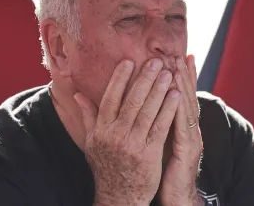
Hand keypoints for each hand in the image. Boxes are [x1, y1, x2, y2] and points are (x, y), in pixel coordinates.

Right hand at [74, 59, 181, 205]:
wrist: (118, 195)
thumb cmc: (105, 166)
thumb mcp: (91, 141)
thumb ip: (88, 116)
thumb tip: (77, 94)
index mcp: (102, 129)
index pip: (110, 98)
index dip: (120, 78)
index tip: (129, 61)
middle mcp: (116, 134)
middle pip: (132, 101)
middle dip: (145, 79)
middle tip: (156, 61)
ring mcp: (133, 144)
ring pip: (147, 111)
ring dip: (159, 90)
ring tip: (169, 73)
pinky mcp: (149, 153)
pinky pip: (160, 127)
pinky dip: (168, 110)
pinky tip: (176, 96)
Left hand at [159, 55, 203, 205]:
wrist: (177, 195)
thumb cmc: (166, 169)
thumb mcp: (160, 141)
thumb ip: (155, 123)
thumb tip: (144, 108)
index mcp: (182, 127)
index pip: (182, 97)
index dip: (182, 77)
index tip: (179, 56)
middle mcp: (190, 129)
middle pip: (187, 97)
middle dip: (184, 75)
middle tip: (180, 54)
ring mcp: (191, 138)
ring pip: (187, 107)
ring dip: (183, 86)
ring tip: (178, 67)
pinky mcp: (188, 150)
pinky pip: (184, 126)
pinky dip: (180, 108)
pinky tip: (177, 95)